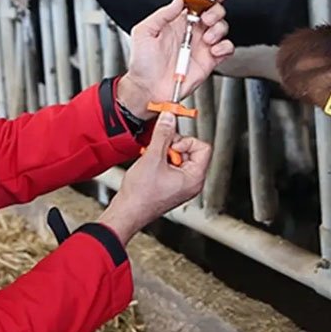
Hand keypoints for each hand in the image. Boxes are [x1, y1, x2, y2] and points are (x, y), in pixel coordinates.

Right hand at [99, 112, 212, 243]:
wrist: (127, 212)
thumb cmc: (141, 195)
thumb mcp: (153, 157)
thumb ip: (163, 134)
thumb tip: (169, 118)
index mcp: (194, 178)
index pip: (203, 147)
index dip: (186, 141)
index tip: (171, 143)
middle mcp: (191, 183)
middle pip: (191, 151)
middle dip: (173, 146)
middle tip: (159, 151)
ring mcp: (181, 185)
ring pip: (179, 157)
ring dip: (164, 153)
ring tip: (152, 160)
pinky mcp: (171, 186)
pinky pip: (171, 165)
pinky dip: (160, 161)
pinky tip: (149, 166)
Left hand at [116, 0, 234, 118]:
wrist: (147, 88)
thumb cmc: (142, 63)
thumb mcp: (144, 32)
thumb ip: (162, 14)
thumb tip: (179, 0)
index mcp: (177, 21)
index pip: (197, 2)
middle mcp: (192, 31)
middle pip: (214, 12)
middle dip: (216, 10)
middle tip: (206, 18)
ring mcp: (201, 46)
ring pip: (222, 27)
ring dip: (219, 28)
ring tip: (206, 37)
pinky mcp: (209, 61)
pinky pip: (226, 49)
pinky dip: (224, 46)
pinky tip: (213, 50)